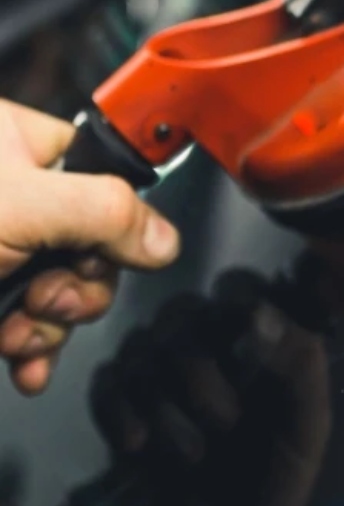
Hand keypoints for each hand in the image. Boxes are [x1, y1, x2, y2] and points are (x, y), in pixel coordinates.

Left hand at [0, 99, 179, 394]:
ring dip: (50, 323)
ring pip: (63, 289)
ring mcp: (0, 249)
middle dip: (76, 285)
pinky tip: (23, 358)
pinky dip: (33, 347)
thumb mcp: (19, 206)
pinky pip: (32, 322)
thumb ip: (104, 213)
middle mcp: (12, 196)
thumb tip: (164, 235)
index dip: (116, 219)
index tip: (105, 251)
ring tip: (19, 327)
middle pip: (91, 243)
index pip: (102, 172)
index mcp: (17, 147)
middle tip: (48, 292)